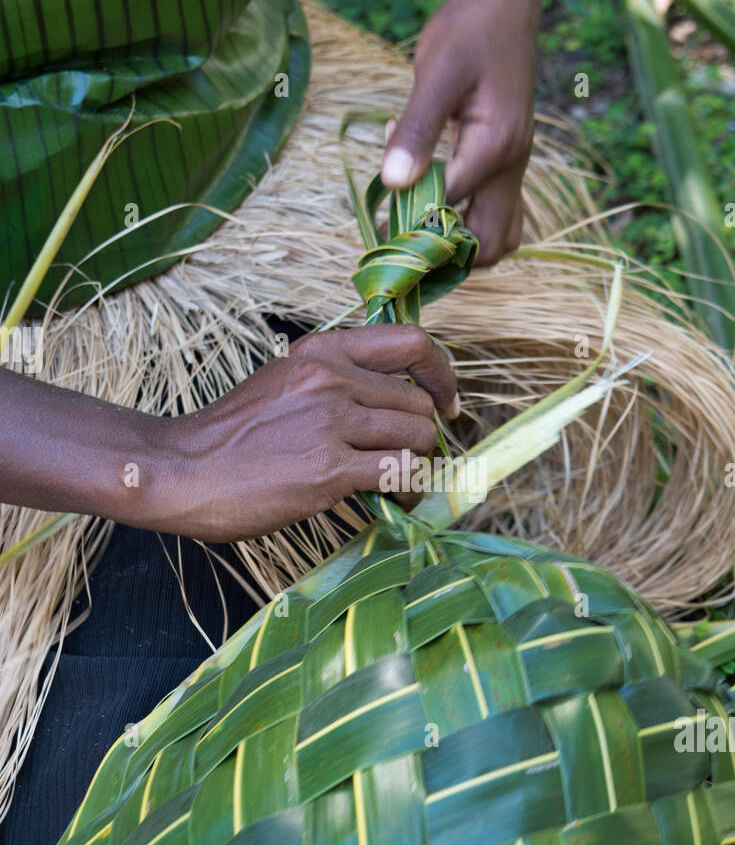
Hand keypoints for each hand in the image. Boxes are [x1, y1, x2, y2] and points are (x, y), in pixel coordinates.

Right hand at [159, 325, 457, 541]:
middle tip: (411, 461)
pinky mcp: (330, 468)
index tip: (446, 402)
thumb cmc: (227, 438)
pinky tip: (395, 502)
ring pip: (418, 437)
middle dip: (424, 437)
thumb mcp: (280, 384)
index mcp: (321, 352)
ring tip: (403, 486)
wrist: (179, 469)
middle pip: (417, 402)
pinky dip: (410, 492)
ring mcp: (331, 421)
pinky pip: (401, 474)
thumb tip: (382, 407)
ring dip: (419, 466)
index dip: (441, 374)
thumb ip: (329, 384)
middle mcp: (331, 377)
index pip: (411, 342)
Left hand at [381, 0, 535, 265]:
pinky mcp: (504, 164)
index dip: (415, 220)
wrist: (501, 5)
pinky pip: (494, 213)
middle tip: (403, 235)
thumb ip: (416, 130)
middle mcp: (511, 167)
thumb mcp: (435, 73)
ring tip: (418, 225)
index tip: (381, 218)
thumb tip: (391, 185)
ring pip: (500, 236)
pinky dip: (466, 221)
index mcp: (495, 148)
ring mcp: (512, 168)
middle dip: (446, 252)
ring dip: (462, 244)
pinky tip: (431, 197)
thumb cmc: (468, 31)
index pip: (452, 210)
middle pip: (490, 244)